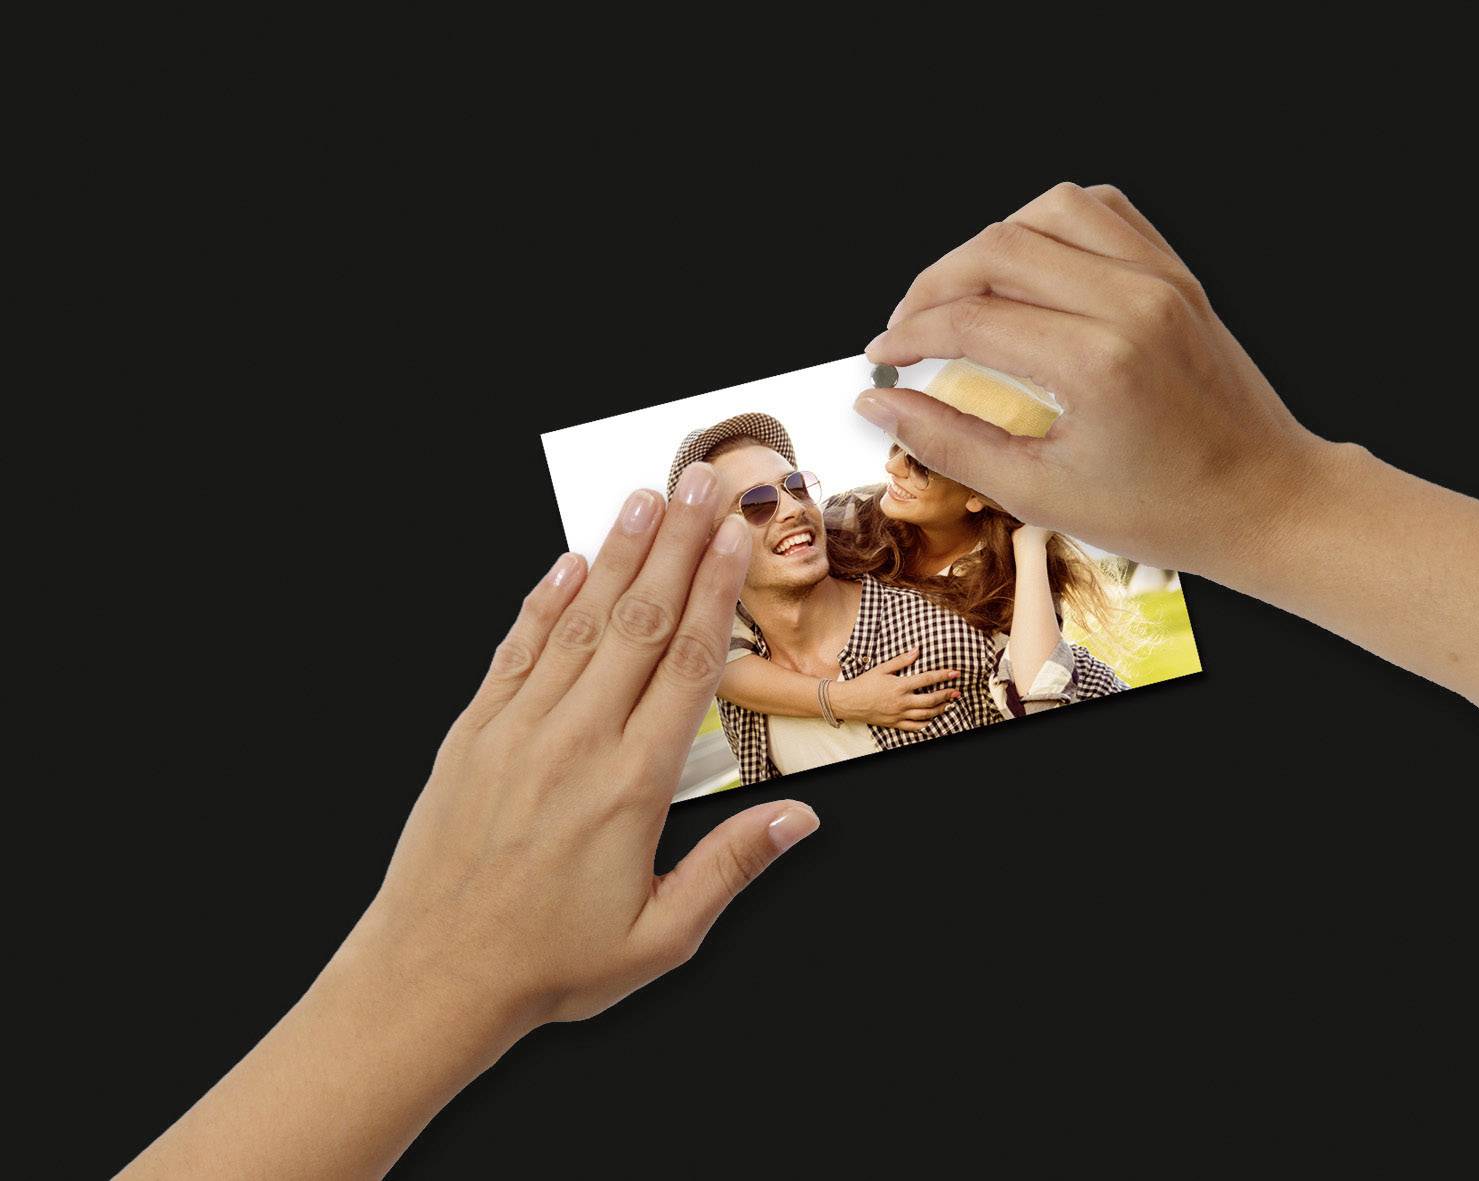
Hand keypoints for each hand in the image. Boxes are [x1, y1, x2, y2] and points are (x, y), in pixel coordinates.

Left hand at [346, 465, 819, 1031]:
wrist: (430, 976)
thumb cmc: (547, 963)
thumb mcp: (661, 936)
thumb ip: (731, 868)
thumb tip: (800, 819)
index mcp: (630, 787)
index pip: (686, 665)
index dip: (716, 591)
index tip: (736, 536)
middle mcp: (575, 742)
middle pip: (639, 622)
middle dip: (677, 544)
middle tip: (702, 482)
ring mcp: (518, 730)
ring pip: (580, 622)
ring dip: (617, 554)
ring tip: (645, 497)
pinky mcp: (473, 733)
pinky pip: (515, 650)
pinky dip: (543, 601)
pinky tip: (568, 561)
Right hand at [828, 645, 960, 731]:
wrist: (849, 702)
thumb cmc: (864, 683)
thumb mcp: (882, 668)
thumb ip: (901, 660)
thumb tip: (917, 650)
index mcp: (899, 685)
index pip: (927, 679)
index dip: (943, 675)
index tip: (955, 673)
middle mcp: (902, 702)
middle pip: (931, 700)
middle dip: (946, 695)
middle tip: (957, 692)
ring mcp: (899, 714)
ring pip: (926, 715)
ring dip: (940, 709)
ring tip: (948, 704)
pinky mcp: (895, 723)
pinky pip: (915, 727)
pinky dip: (926, 724)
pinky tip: (933, 719)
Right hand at [856, 181, 1343, 579]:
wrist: (1265, 499)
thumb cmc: (1166, 511)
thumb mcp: (1042, 495)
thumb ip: (950, 443)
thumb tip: (878, 406)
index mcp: (1097, 363)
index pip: (970, 319)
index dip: (908, 336)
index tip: (881, 360)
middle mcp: (1131, 302)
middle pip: (996, 250)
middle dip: (932, 287)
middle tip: (907, 331)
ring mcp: (1160, 278)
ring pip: (1045, 212)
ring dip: (988, 245)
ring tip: (962, 294)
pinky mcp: (1177, 273)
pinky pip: (1101, 211)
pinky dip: (1049, 224)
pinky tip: (1028, 267)